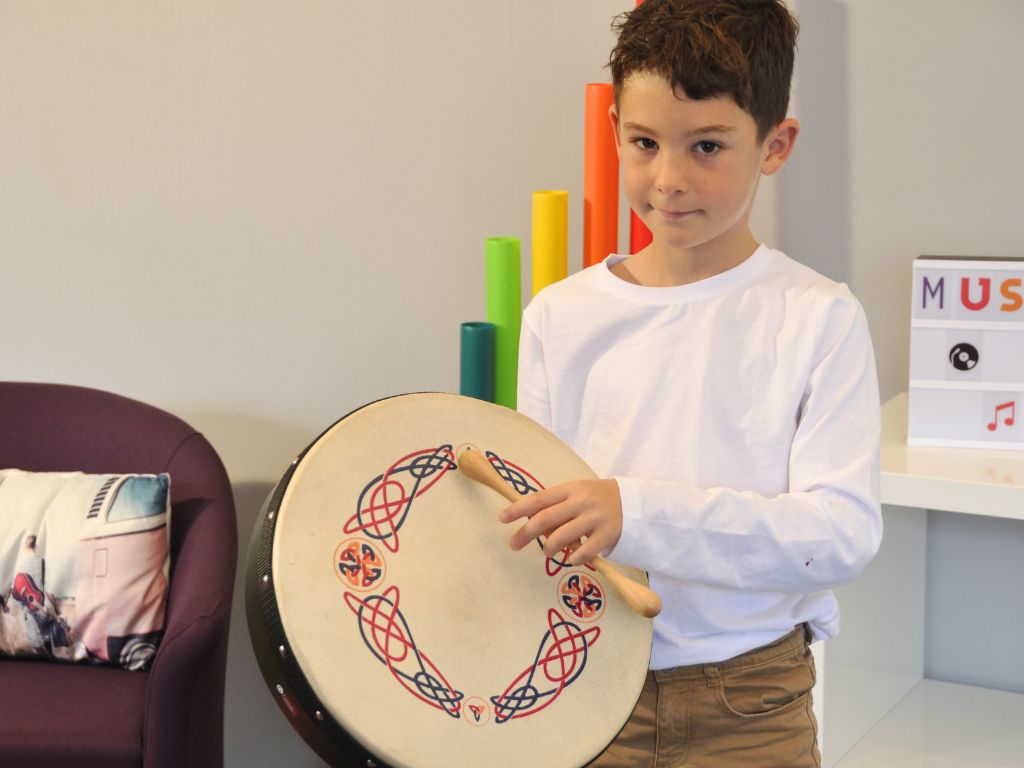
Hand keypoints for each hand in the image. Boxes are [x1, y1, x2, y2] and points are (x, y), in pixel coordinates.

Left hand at [499, 479, 621, 566]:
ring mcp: (595, 519)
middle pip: (544, 520)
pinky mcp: (607, 536)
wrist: (635, 503)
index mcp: (571, 488)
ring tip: (548, 550)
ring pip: (560, 538)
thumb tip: (529, 521)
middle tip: (513, 544)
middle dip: (525, 534)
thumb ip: (557, 504)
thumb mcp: (578, 492)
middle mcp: (581, 502)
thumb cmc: (598, 498)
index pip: (538, 499)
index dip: (518, 509)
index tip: (502, 519)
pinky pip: (582, 553)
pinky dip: (572, 559)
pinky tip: (571, 558)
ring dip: (548, 548)